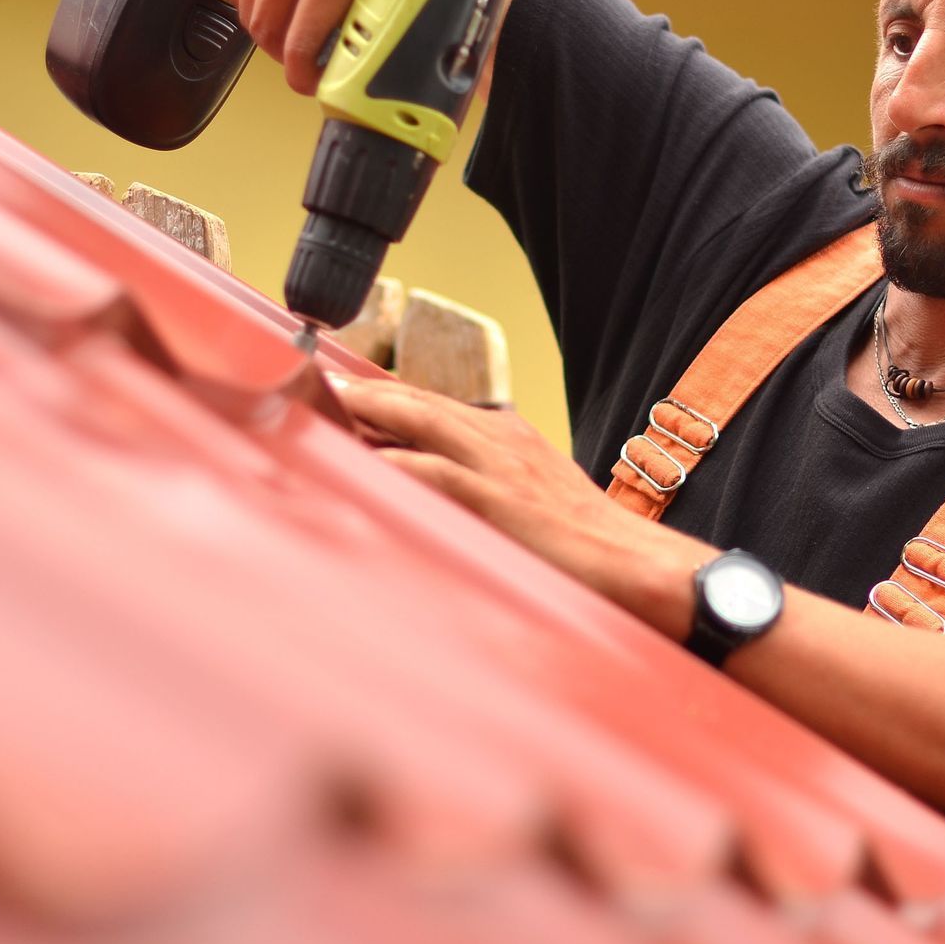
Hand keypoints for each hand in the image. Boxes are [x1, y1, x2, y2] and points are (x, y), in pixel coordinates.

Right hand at [224, 0, 485, 93]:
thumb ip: (405, 1)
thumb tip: (436, 63)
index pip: (302, 46)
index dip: (308, 77)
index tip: (317, 87)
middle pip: (270, 34)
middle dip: (287, 59)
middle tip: (306, 67)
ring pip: (250, 10)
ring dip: (269, 31)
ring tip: (293, 35)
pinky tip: (276, 1)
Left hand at [333, 375, 712, 636]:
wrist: (633, 565)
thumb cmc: (582, 543)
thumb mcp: (531, 498)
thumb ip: (484, 487)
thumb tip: (433, 495)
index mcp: (506, 436)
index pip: (432, 404)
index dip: (384, 393)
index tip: (339, 387)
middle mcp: (499, 439)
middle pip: (418, 401)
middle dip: (364, 388)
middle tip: (311, 379)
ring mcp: (499, 466)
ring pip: (422, 422)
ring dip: (370, 410)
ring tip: (322, 401)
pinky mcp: (498, 500)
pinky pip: (438, 473)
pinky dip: (398, 462)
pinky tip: (362, 461)